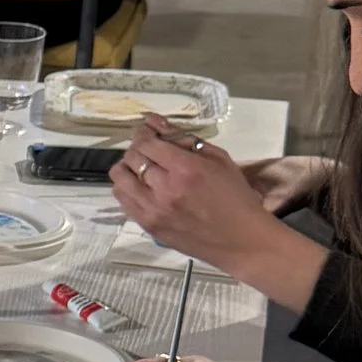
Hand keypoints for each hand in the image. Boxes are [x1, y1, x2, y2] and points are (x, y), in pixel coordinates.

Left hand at [109, 118, 322, 307]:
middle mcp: (165, 189)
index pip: (147, 143)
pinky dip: (127, 187)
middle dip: (138, 148)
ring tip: (142, 168)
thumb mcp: (219, 159)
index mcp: (186, 169)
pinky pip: (122, 200)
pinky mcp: (148, 226)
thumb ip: (185, 139)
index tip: (147, 131)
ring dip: (128, 167)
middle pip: (132, 157)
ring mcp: (154, 210)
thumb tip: (155, 122)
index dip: (143, 133)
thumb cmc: (235, 197)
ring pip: (120, 178)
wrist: (241, 240)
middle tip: (149, 150)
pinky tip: (141, 186)